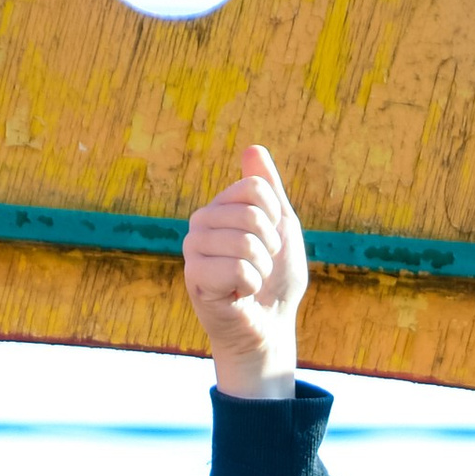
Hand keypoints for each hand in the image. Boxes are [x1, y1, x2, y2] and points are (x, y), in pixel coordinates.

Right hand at [183, 143, 307, 401]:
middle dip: (269, 246)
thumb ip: (269, 190)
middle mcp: (200, 222)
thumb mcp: (281, 228)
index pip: (255, 188)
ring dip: (261, 268)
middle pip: (250, 213)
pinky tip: (239, 295)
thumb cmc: (275, 281)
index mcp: (220, 206)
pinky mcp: (193, 278)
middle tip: (261, 266)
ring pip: (244, 242)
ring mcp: (192, 249)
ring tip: (251, 281)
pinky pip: (237, 270)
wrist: (268, 328)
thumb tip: (253, 148)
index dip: (275, 218)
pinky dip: (249, 286)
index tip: (271, 241)